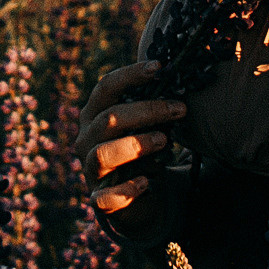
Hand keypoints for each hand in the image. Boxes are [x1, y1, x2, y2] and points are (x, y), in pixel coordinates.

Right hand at [73, 60, 187, 222]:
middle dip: (148, 110)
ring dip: (137, 144)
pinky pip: (106, 196)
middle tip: (180, 109)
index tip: (159, 68)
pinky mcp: (100, 200)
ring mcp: (91, 170)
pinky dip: (127, 188)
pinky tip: (146, 182)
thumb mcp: (146, 126)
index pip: (106, 87)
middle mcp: (87, 139)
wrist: (139, 201)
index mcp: (95, 114)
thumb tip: (181, 80)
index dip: (130, 75)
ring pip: (104, 153)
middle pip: (110, 117)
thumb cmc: (143, 154)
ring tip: (165, 140)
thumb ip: (154, 107)